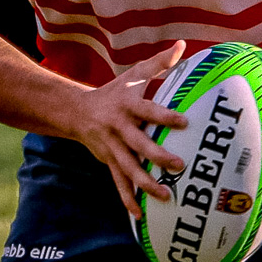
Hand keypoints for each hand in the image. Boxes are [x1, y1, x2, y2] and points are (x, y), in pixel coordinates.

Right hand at [71, 43, 189, 218]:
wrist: (77, 111)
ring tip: (166, 195)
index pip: (148, 110)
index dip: (164, 116)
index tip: (185, 122)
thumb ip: (159, 63)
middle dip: (158, 156)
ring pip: (129, 168)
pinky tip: (140, 215)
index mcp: (127, 105)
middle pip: (139, 144)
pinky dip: (128, 199)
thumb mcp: (133, 75)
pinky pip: (118, 183)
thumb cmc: (115, 91)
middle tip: (180, 165)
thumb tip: (181, 46)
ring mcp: (112, 147)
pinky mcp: (108, 161)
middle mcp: (119, 128)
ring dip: (146, 184)